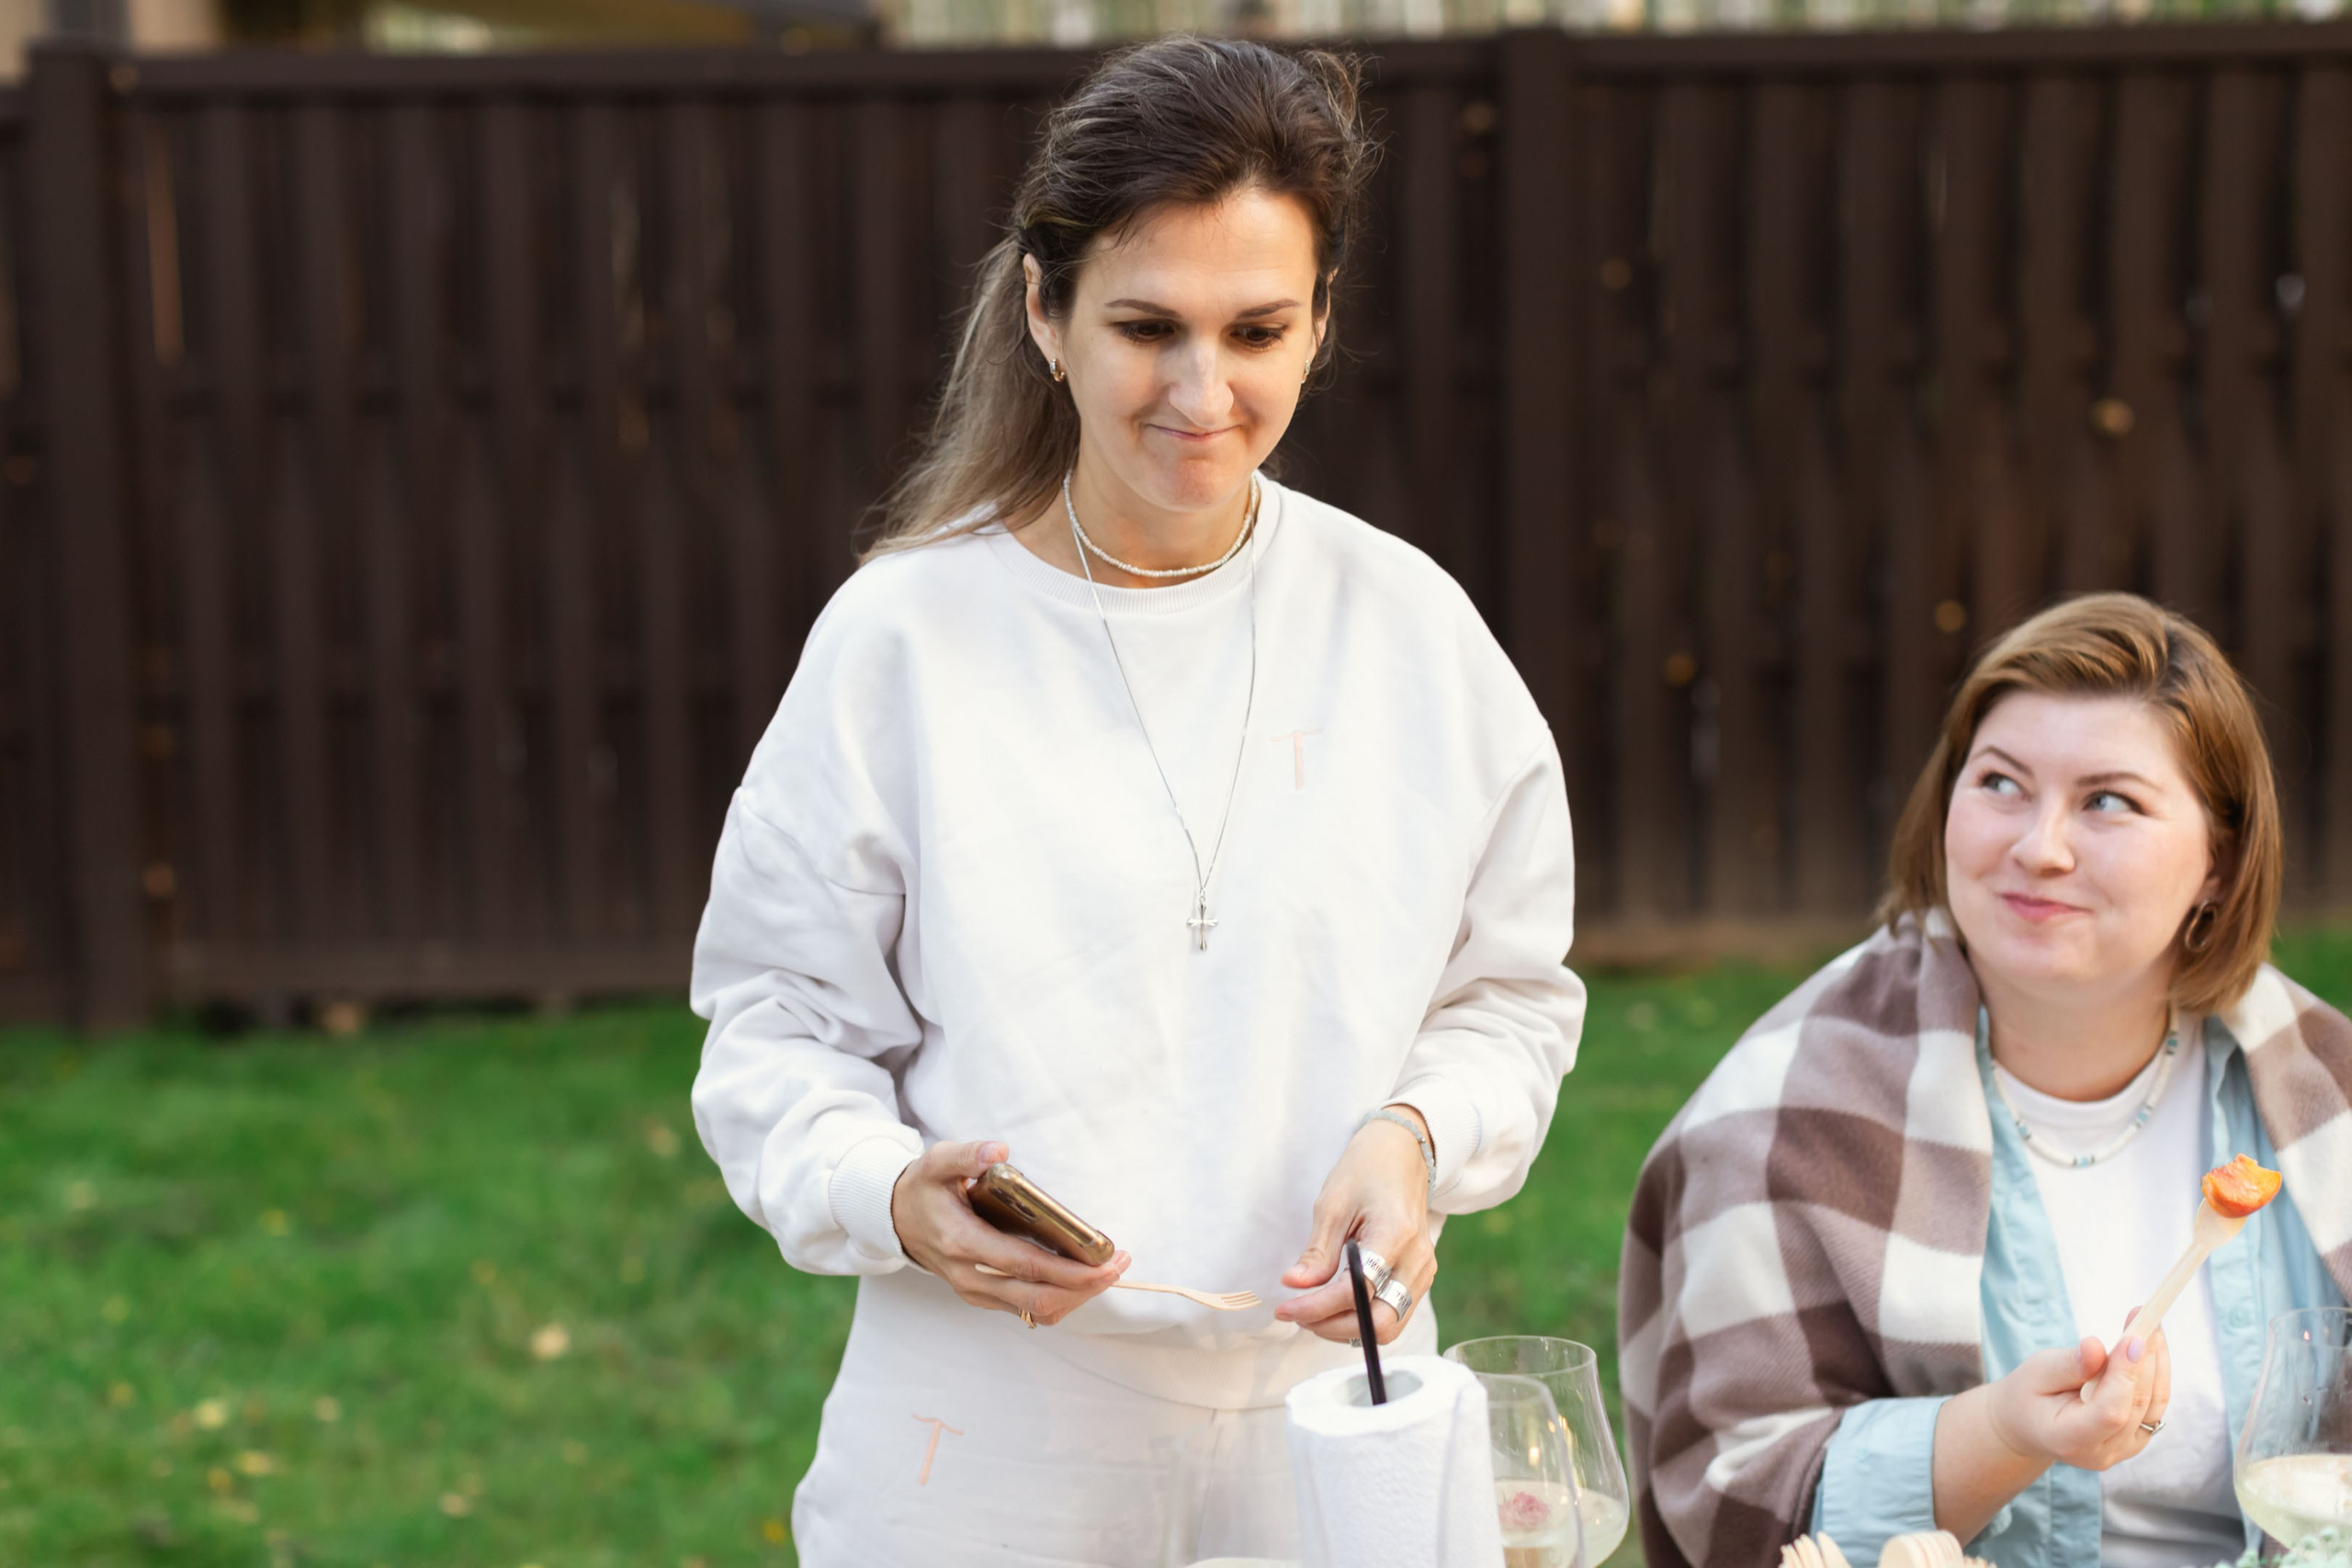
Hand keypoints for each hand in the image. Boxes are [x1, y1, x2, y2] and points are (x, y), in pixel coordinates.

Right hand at [888, 1140, 1128, 1326]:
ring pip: (1036, 1312)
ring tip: (1106, 1271)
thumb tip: (999, 1152)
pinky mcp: (983, 1297)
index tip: (1107, 1261)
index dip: (1072, 1270)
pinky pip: (1027, 1310)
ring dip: (1076, 1297)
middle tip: (1119, 1265)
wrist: (896, 1218)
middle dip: (1085, 1288)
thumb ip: (967, 1154)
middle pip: (1039, 1299)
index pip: (1027, 1267)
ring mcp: (976, 1292)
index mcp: (963, 1244)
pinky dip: (1060, 1299)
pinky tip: (1080, 1278)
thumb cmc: (925, 1187)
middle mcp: (970, 1277)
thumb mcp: (937, 1161)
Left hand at [1275, 1108, 1434, 1344]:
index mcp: (1395, 1236)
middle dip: (1333, 1327)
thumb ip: (1318, 1252)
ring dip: (1347, 1328)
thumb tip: (1294, 1285)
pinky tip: (1335, 1308)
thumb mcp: (1333, 1204)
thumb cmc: (1365, 1172)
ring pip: (1389, 1326)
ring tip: (1312, 1313)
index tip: (1285, 1308)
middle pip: (1380, 1322)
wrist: (1401, 1155)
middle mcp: (1417, 1261)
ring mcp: (1423, 1272)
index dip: (1317, 1307)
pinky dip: (1363, 1320)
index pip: (1357, 1291)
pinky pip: (1394, 1315)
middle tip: (1298, 1315)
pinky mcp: (1420, 1277)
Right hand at [1986, 1316, 2173, 1471]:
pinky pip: (2155, 1404)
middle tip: (2144, 1317)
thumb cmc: (2028, 1395)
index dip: (2124, 1376)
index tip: (2131, 1338)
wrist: (2029, 1425)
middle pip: (2136, 1405)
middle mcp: (2102, 1452)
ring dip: (2156, 1360)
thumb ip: (2068, 1364)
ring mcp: (2123, 1449)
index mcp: (2070, 1439)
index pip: (2109, 1413)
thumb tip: (2095, 1347)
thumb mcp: (2036, 1373)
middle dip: (2144, 1358)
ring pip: (2153, 1403)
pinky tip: (2149, 1344)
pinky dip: (2156, 1371)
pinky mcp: (2136, 1437)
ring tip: (2150, 1323)